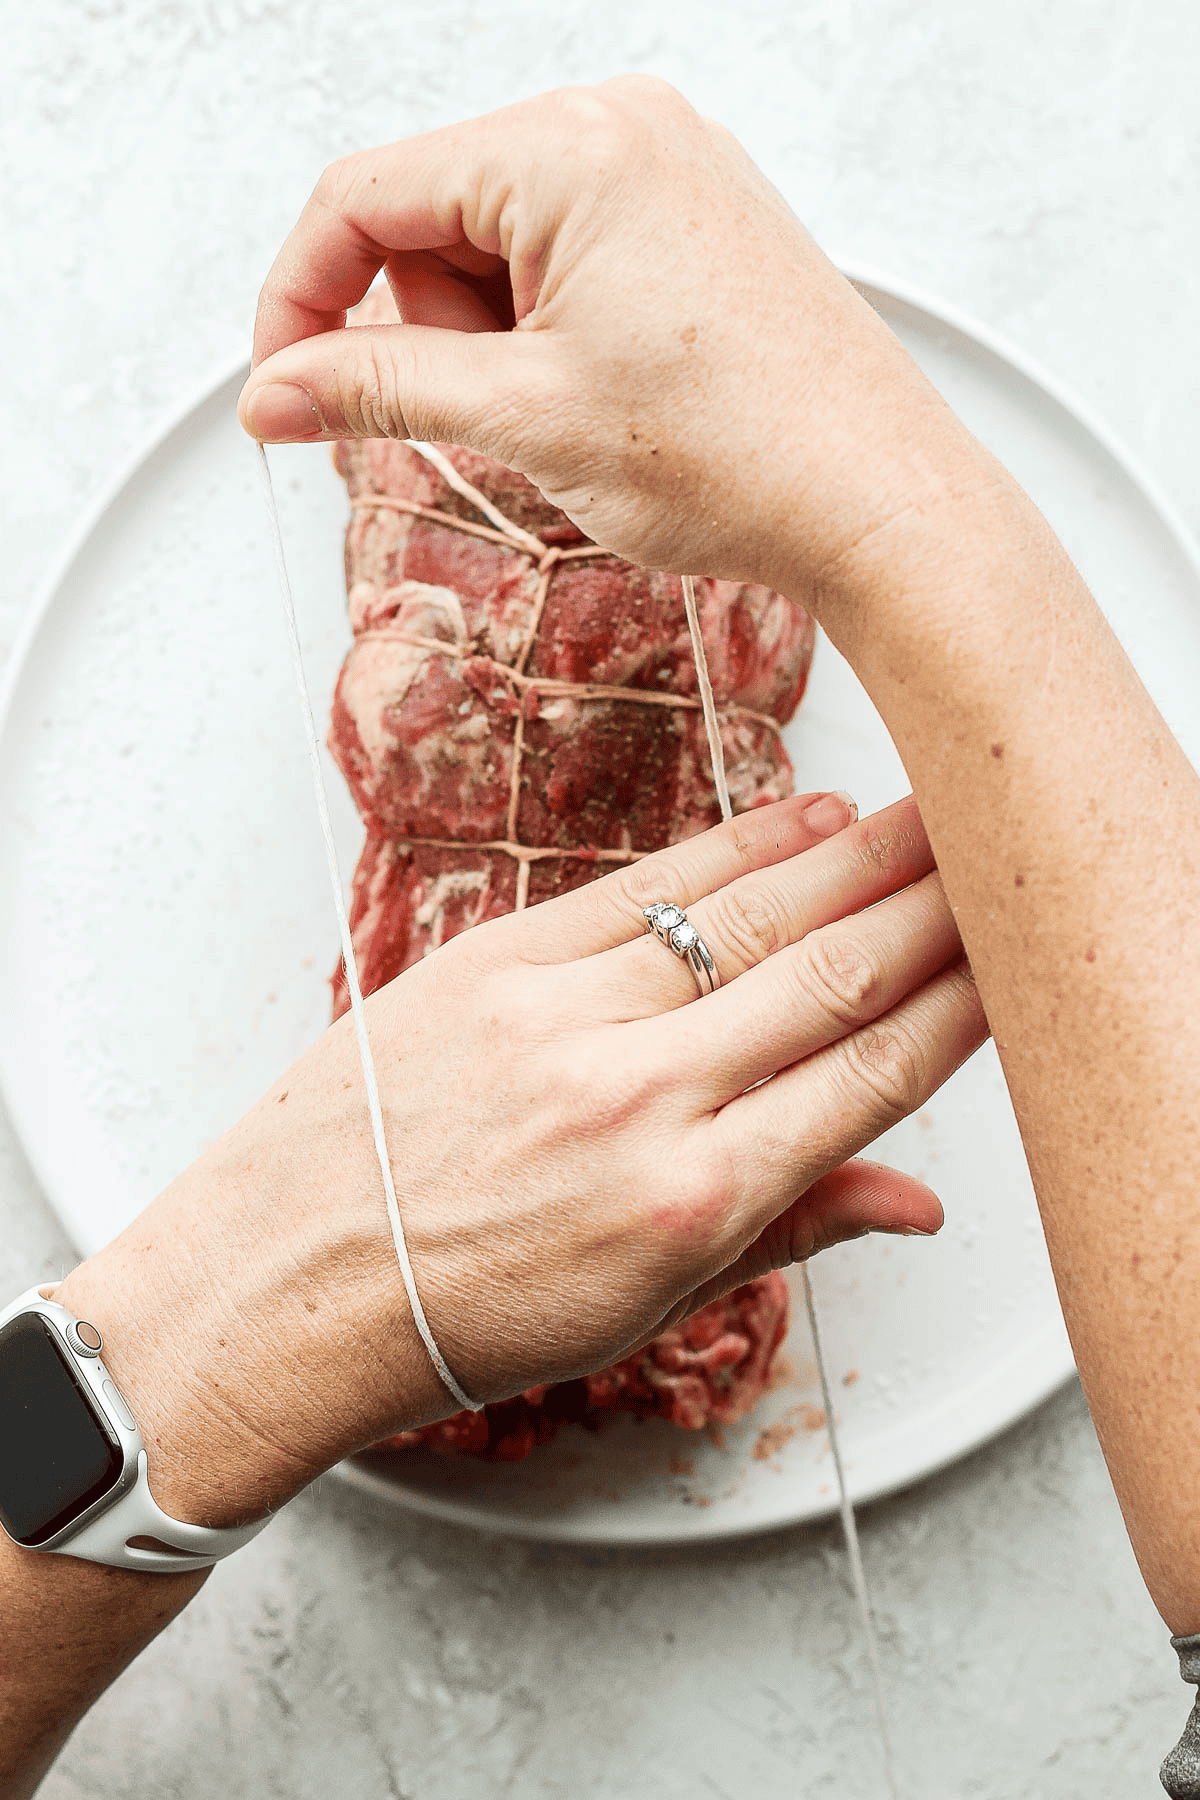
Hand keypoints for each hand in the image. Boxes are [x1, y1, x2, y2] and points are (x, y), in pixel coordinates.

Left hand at [57, 792, 984, 1527]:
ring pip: (748, 917)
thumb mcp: (647, 1308)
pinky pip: (644, 885)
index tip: (1005, 970)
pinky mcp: (495, 962)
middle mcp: (641, 1098)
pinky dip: (736, 847)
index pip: (870, 1079)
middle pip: (828, 975)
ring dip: (854, 861)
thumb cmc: (463, 1316)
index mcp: (693, 1202)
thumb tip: (914, 1202)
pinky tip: (803, 819)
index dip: (958, 1011)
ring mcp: (565, 1018)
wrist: (292, 1280)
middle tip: (991, 861)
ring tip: (925, 821)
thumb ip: (790, 1234)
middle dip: (931, 911)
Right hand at [237, 77, 982, 593]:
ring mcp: (668, 166)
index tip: (283, 390)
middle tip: (498, 412)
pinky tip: (602, 394)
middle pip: (431, 213)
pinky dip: (548, 331)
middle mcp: (622, 126)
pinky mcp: (695, 220)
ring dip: (493, 338)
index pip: (365, 193)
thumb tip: (274, 392)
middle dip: (429, 326)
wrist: (880, 503)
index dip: (301, 298)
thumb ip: (378, 391)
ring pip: (497, 243)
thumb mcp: (525, 419)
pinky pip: (567, 256)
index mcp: (572, 143)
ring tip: (571, 411)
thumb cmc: (740, 454)